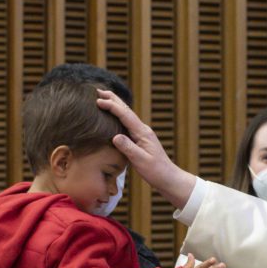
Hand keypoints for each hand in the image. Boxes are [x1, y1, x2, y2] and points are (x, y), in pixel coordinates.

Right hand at [96, 89, 196, 208]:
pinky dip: (118, 116)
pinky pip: (126, 123)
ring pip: (126, 115)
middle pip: (126, 110)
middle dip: (112, 99)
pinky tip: (113, 117)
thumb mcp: (141, 161)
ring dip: (114, 105)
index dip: (111, 106)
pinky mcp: (140, 139)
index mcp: (143, 133)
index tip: (98, 100)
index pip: (125, 115)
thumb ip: (128, 148)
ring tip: (103, 98)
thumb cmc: (156, 171)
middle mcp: (142, 130)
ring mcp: (141, 134)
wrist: (168, 178)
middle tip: (98, 90)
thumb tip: (115, 137)